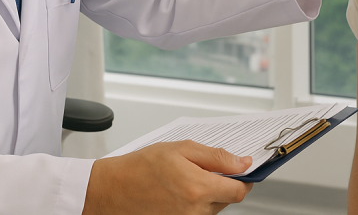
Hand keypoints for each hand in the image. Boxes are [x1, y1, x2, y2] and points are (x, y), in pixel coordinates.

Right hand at [83, 141, 253, 214]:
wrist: (113, 189)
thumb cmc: (141, 167)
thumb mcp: (182, 149)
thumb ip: (216, 157)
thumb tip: (242, 163)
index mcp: (198, 188)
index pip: (240, 191)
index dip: (244, 179)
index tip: (242, 169)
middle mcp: (195, 211)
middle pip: (228, 199)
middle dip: (222, 183)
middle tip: (203, 168)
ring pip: (213, 208)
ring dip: (208, 194)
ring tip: (186, 178)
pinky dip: (196, 203)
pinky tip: (180, 191)